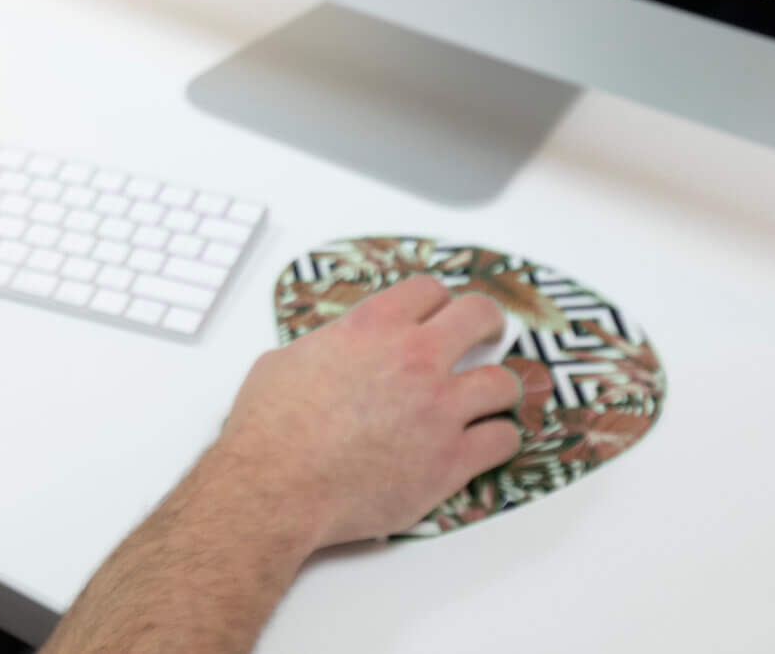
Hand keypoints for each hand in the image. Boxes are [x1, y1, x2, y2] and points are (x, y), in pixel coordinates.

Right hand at [212, 275, 524, 558]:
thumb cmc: (270, 427)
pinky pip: (502, 440)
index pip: (430, 290)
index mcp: (373, 325)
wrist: (277, 484)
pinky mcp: (451, 460)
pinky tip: (486, 442)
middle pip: (481, 318)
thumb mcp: (287, 359)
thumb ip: (326, 347)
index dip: (436, 302)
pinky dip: (498, 439)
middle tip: (484, 339)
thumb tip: (331, 354)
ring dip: (498, 389)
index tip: (439, 315)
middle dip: (486, 326)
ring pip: (504, 383)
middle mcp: (415, 358)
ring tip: (489, 399)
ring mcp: (439, 409)